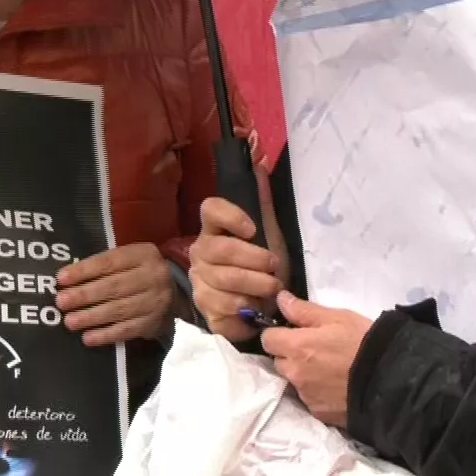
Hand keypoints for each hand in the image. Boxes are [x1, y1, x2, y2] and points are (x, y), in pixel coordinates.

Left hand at [56, 242, 175, 346]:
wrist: (176, 291)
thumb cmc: (139, 272)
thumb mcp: (128, 259)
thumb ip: (103, 266)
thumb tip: (66, 279)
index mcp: (143, 255)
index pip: (110, 262)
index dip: (84, 271)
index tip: (61, 279)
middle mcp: (152, 277)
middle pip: (114, 287)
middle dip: (85, 295)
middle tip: (61, 302)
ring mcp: (155, 302)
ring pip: (119, 310)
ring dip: (91, 317)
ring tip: (69, 322)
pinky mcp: (153, 323)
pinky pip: (126, 330)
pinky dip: (106, 335)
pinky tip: (88, 338)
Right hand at [190, 196, 284, 342]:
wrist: (262, 304)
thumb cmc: (264, 265)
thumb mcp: (270, 234)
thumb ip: (264, 203)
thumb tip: (260, 164)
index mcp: (214, 230)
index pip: (210, 209)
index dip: (231, 215)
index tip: (253, 229)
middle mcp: (200, 254)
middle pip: (221, 250)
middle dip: (254, 259)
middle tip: (275, 267)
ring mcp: (200, 283)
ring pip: (224, 282)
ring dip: (255, 286)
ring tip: (272, 289)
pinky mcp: (206, 311)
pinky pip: (222, 310)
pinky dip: (245, 310)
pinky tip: (256, 309)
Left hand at [260, 292, 372, 428]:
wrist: (389, 380)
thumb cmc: (363, 342)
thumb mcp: (337, 317)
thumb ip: (304, 311)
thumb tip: (280, 300)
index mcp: (296, 347)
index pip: (267, 339)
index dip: (278, 334)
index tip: (293, 332)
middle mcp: (294, 374)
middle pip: (278, 362)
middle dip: (290, 355)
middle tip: (315, 350)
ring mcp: (306, 396)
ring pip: (294, 381)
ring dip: (303, 375)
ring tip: (328, 370)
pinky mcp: (319, 413)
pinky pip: (309, 399)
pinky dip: (317, 392)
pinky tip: (336, 387)